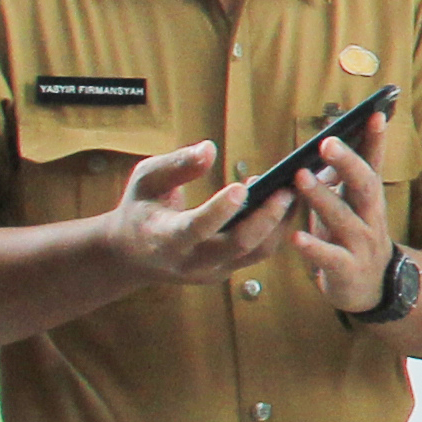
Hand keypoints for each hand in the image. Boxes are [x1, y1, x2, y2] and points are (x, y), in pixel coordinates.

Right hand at [91, 141, 290, 292]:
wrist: (131, 255)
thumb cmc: (140, 208)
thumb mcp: (145, 180)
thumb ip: (176, 165)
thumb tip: (209, 149)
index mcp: (163, 239)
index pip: (195, 228)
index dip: (220, 210)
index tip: (242, 185)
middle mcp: (190, 262)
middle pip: (238, 246)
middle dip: (266, 218)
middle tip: (286, 188)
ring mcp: (211, 272)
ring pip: (257, 252)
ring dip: (278, 222)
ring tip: (290, 190)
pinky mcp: (226, 271)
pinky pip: (259, 252)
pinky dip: (275, 228)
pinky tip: (283, 201)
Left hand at [274, 126, 400, 317]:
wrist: (373, 288)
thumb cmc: (354, 238)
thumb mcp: (354, 205)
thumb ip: (343, 178)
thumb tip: (328, 141)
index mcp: (368, 199)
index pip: (374, 164)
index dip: (376, 140)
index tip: (375, 114)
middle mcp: (370, 217)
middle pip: (363, 186)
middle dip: (347, 163)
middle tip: (328, 142)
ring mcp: (360, 244)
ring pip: (343, 217)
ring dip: (322, 197)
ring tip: (300, 177)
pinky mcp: (346, 269)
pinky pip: (330, 257)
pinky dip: (313, 247)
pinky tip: (295, 238)